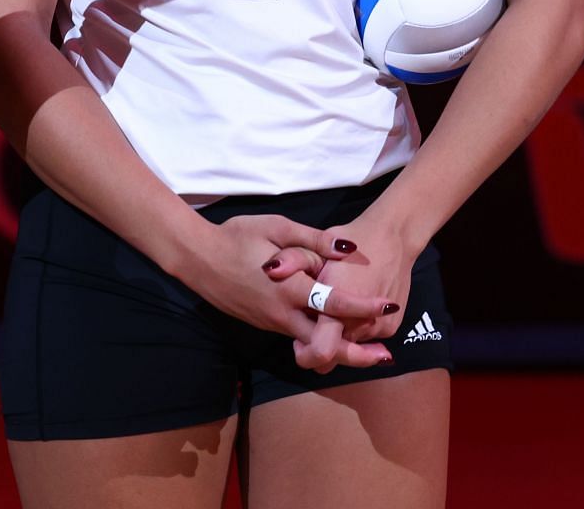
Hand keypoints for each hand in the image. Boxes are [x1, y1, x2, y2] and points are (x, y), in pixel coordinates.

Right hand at [181, 214, 394, 367]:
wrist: (195, 257)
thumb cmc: (235, 237)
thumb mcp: (275, 227)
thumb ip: (314, 240)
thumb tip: (349, 249)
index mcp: (289, 288)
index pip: (334, 304)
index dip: (364, 306)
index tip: (388, 304)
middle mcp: (283, 313)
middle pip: (325, 344)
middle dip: (357, 353)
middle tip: (385, 355)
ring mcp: (272, 322)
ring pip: (311, 343)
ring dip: (338, 347)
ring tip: (367, 348)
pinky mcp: (265, 324)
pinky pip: (296, 335)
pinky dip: (317, 339)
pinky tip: (330, 330)